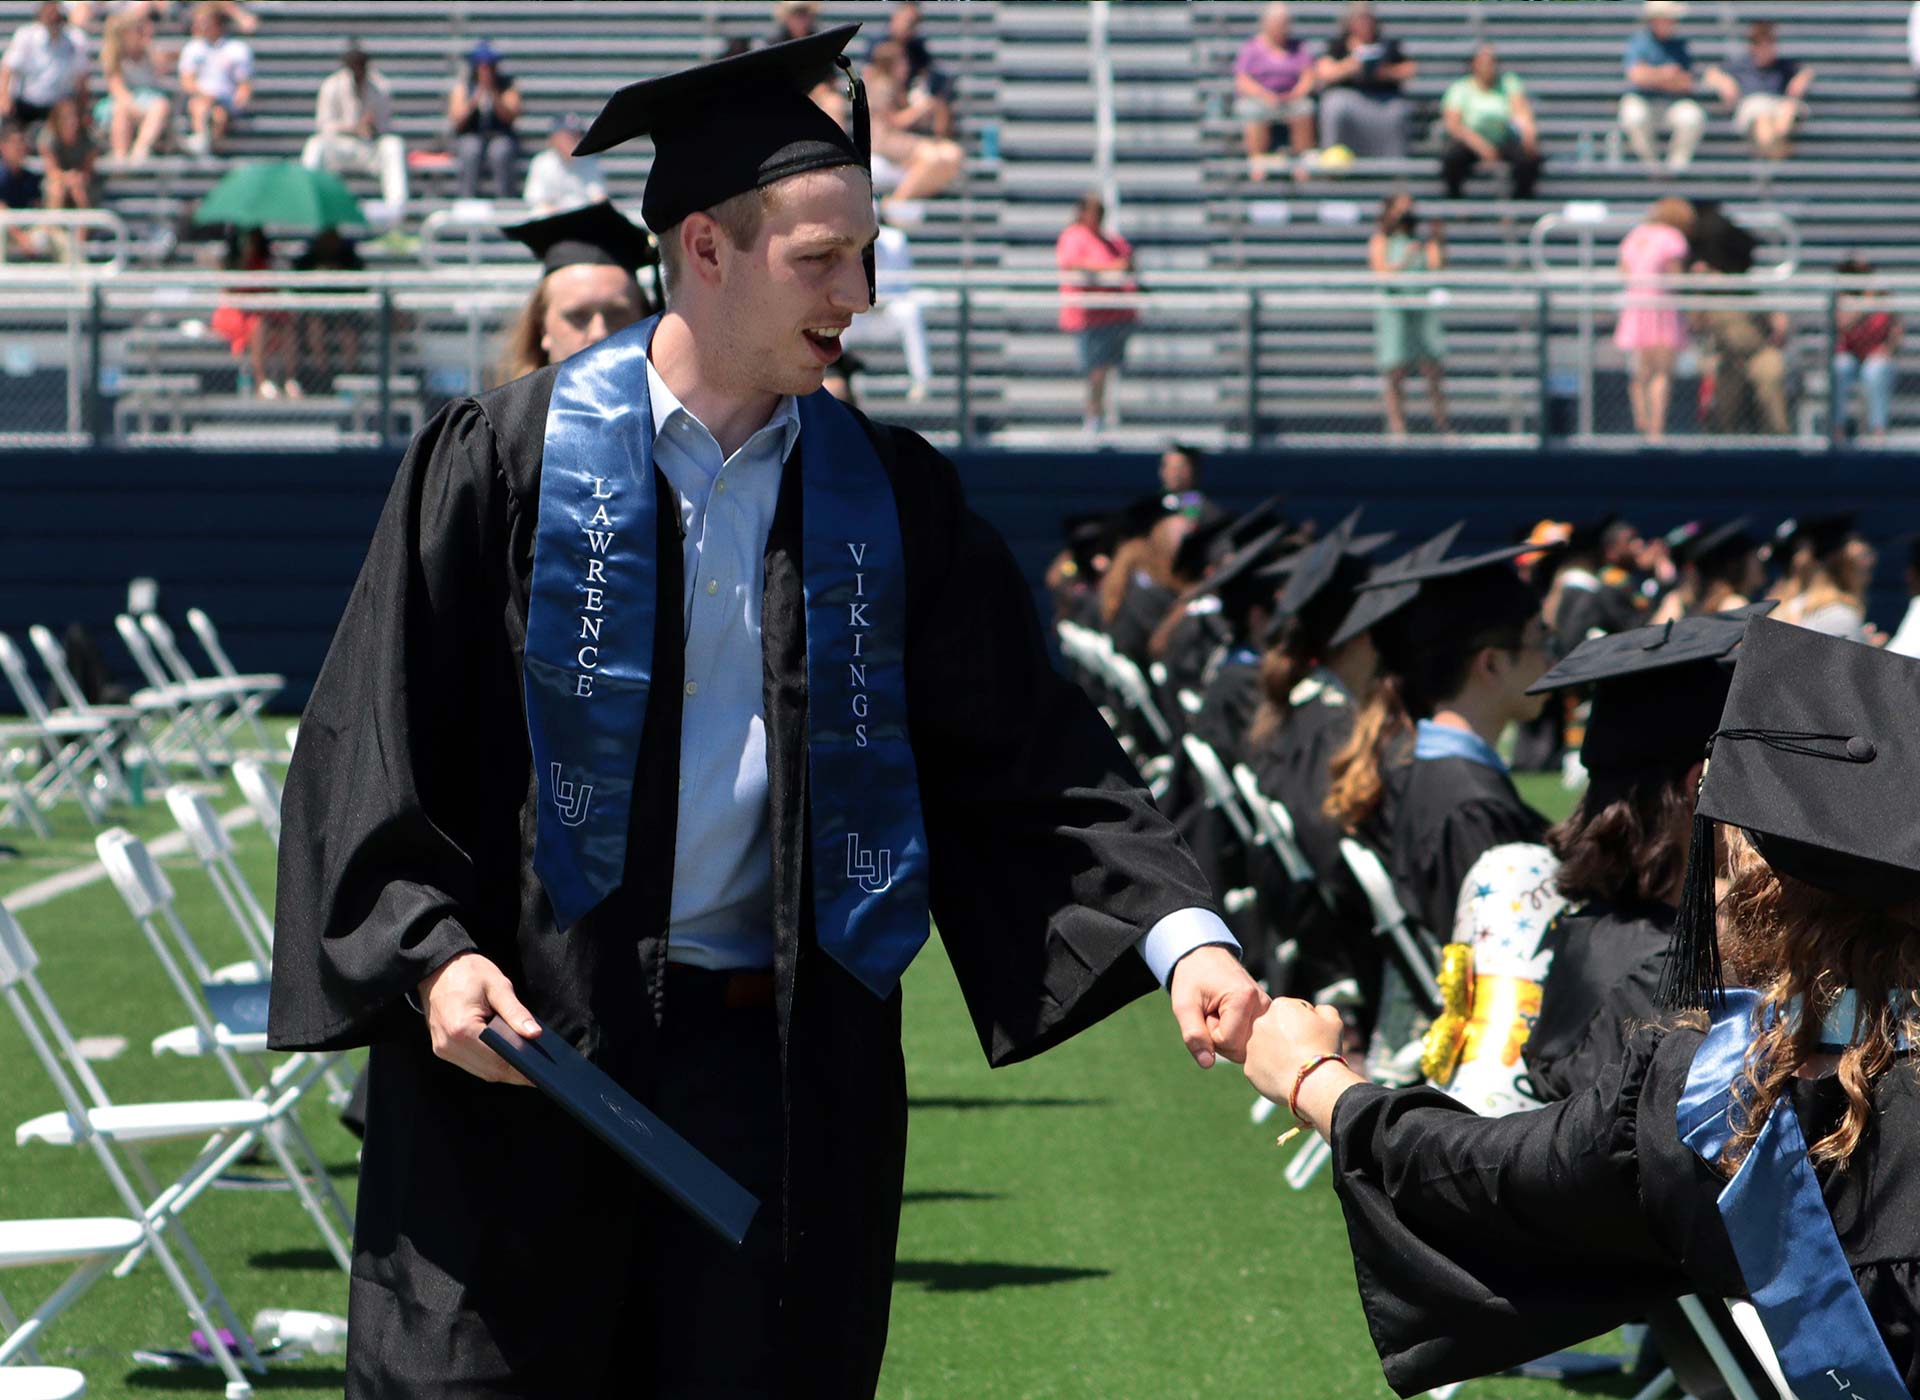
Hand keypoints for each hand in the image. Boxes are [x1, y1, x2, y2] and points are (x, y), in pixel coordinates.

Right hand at [418, 951, 538, 1084]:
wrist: (438, 968)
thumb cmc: (469, 972)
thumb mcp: (498, 986)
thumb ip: (516, 1012)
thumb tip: (535, 1034)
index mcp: (462, 1029)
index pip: (498, 1060)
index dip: (522, 1070)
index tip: (542, 1074)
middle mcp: (449, 1045)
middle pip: (490, 1071)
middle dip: (516, 1074)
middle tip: (542, 1072)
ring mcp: (443, 1049)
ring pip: (481, 1072)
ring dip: (504, 1071)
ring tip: (530, 1067)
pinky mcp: (443, 1049)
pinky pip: (472, 1064)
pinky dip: (491, 1064)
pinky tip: (509, 1059)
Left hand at [1168, 945, 1268, 1067]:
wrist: (1204, 955)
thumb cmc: (1193, 977)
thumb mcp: (1183, 1005)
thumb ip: (1193, 1035)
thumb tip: (1207, 1064)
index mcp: (1244, 998)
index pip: (1229, 1043)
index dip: (1211, 1034)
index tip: (1206, 1013)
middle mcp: (1263, 1005)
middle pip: (1242, 1050)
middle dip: (1221, 1038)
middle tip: (1212, 1012)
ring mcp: (1269, 1010)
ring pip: (1248, 1048)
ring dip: (1230, 1036)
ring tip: (1220, 1012)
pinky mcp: (1269, 1014)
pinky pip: (1253, 1040)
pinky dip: (1239, 1034)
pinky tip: (1231, 1017)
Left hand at [1243, 997, 1346, 1106]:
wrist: (1313, 1082)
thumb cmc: (1323, 1048)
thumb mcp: (1333, 1021)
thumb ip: (1323, 1009)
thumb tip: (1315, 1011)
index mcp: (1279, 1006)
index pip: (1292, 1010)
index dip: (1305, 1023)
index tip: (1313, 1036)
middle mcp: (1260, 1022)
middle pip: (1275, 1027)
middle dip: (1286, 1036)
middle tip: (1303, 1051)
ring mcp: (1252, 1046)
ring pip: (1266, 1047)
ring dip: (1276, 1052)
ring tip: (1295, 1065)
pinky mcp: (1249, 1067)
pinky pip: (1260, 1067)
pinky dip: (1271, 1071)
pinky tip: (1286, 1076)